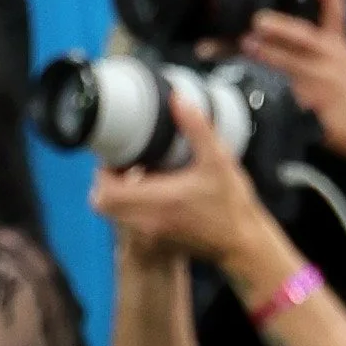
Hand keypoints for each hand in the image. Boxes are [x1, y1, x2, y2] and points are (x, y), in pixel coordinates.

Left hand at [90, 95, 280, 276]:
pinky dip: (131, 208)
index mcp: (159, 200)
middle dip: (107, 182)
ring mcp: (153, 233)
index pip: (106, 191)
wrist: (243, 245)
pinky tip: (153, 193)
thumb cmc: (233, 208)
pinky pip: (130, 223)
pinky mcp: (160, 240)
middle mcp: (150, 220)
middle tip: (125, 165)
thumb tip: (179, 100)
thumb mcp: (219, 161)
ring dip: (118, 195)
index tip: (120, 157)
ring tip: (139, 177)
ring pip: (114, 214)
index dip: (104, 171)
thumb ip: (197, 128)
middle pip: (102, 203)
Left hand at [243, 0, 345, 160]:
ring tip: (250, 46)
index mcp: (340, 46)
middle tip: (259, 21)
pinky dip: (280, 91)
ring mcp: (327, 83)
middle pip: (306, 38)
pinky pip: (295, 96)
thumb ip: (317, 47)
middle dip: (282, 28)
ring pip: (294, 65)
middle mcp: (334, 60)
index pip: (338, 13)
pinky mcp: (321, 105)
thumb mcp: (343, 62)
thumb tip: (277, 37)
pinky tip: (266, 88)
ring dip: (270, 55)